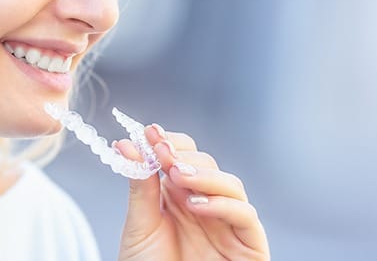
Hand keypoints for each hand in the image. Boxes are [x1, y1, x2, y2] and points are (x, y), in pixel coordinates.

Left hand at [115, 124, 269, 260]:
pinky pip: (245, 215)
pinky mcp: (248, 245)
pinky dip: (222, 204)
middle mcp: (205, 204)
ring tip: (175, 175)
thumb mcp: (139, 225)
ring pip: (230, 183)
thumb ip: (140, 185)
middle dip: (183, 154)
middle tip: (161, 150)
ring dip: (203, 174)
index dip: (168, 141)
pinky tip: (195, 205)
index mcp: (178, 196)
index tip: (149, 131)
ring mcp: (227, 223)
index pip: (181, 156)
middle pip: (206, 164)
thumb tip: (128, 144)